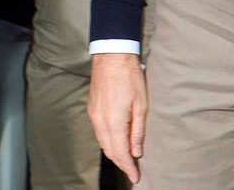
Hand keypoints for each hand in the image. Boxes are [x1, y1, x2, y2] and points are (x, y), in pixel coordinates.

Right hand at [87, 53, 147, 183]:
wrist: (111, 55)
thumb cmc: (130, 76)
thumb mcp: (141, 103)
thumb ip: (138, 130)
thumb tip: (136, 151)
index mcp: (114, 121)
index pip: (121, 152)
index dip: (128, 167)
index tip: (135, 177)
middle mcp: (100, 121)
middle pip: (110, 150)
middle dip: (121, 162)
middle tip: (133, 170)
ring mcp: (94, 115)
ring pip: (103, 142)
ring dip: (114, 152)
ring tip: (127, 158)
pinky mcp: (92, 109)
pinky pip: (99, 132)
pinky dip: (108, 140)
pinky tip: (116, 140)